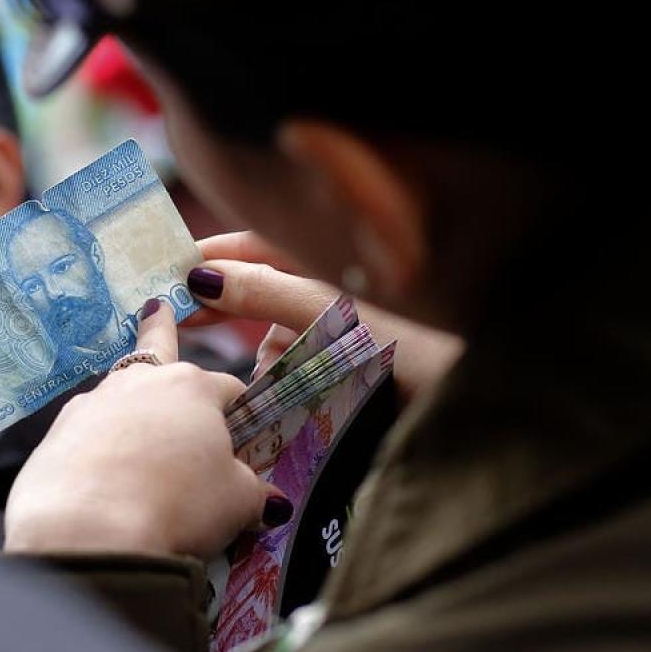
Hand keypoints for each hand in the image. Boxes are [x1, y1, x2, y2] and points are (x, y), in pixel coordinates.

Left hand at [5, 298, 289, 559]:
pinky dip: (98, 449)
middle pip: (158, 352)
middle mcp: (138, 383)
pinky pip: (86, 435)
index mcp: (191, 387)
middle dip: (162, 329)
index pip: (229, 389)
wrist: (87, 534)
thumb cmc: (176, 506)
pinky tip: (103, 480)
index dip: (241, 415)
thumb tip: (269, 501)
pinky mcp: (54, 437)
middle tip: (157, 309)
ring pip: (119, 396)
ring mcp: (90, 405)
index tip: (245, 442)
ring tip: (136, 429)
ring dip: (131, 408)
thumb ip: (254, 492)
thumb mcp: (238, 503)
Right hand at [184, 232, 463, 401]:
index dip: (210, 258)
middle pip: (261, 295)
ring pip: (280, 341)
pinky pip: (305, 372)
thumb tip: (201, 276)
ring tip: (265, 390)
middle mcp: (333, 287)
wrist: (483, 396)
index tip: (167, 277)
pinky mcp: (356, 366)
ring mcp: (345, 327)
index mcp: (328, 258)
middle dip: (234, 319)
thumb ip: (267, 292)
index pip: (253, 245)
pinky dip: (292, 386)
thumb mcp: (334, 312)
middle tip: (185, 335)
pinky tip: (293, 406)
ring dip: (268, 365)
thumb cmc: (421, 341)